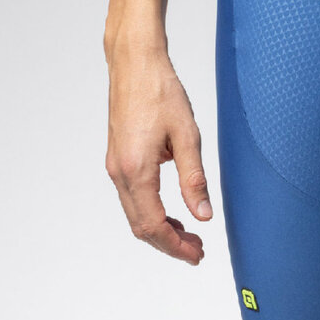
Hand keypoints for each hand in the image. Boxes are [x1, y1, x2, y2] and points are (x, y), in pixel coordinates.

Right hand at [105, 47, 210, 264]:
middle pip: (140, 226)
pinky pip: (132, 197)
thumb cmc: (160, 92)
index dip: (176, 246)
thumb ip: (195, 179)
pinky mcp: (118, 158)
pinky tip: (173, 211)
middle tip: (198, 251)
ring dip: (160, 229)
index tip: (197, 255)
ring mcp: (115, 166)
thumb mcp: (187, 136)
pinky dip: (151, 212)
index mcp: (136, 169)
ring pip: (134, 213)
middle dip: (169, 244)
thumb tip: (204, 215)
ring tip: (190, 235)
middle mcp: (120, 172)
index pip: (154, 225)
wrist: (135, 64)